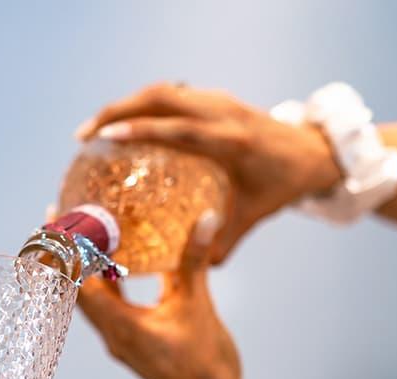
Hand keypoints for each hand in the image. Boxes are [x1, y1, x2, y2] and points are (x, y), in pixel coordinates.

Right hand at [75, 82, 341, 262]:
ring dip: (125, 104)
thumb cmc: (281, 188)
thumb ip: (221, 242)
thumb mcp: (253, 217)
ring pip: (163, 91)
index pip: (183, 129)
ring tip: (95, 129)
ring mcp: (218, 100)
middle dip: (118, 109)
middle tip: (86, 134)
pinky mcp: (214, 98)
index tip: (108, 137)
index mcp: (233, 142)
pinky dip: (142, 105)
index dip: (144, 129)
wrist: (311, 151)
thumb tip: (188, 270)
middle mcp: (224, 113)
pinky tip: (122, 125)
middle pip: (163, 97)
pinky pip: (171, 95)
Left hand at [77, 209, 239, 378]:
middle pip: (77, 288)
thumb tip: (205, 219)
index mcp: (119, 325)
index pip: (77, 281)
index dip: (64, 248)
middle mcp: (112, 335)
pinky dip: (109, 285)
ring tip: (87, 238)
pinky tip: (119, 267)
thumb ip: (194, 261)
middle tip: (66, 219)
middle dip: (69, 254)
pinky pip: (111, 309)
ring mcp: (121, 342)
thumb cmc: (204, 363)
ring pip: (93, 300)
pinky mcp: (133, 346)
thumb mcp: (197, 303)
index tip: (55, 218)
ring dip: (87, 270)